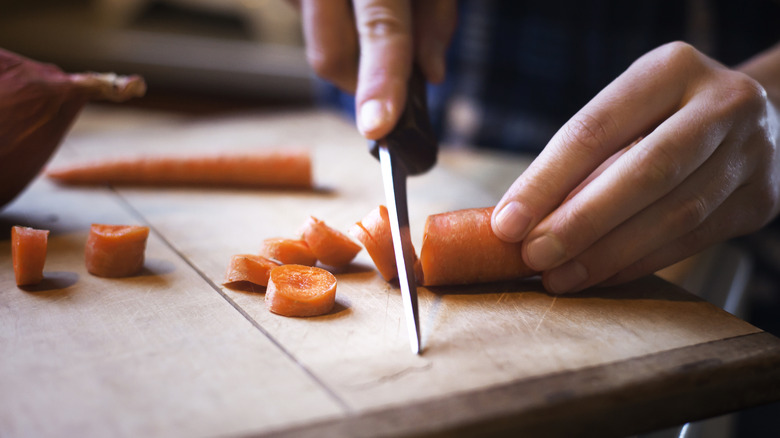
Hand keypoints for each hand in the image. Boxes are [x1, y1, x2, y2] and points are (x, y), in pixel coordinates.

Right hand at [295, 0, 456, 138]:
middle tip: (387, 78)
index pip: (381, 27)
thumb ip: (436, 15)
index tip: (377, 126)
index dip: (381, 80)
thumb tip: (432, 75)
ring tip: (364, 7)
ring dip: (346, 47)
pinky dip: (329, 22)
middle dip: (360, 83)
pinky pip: (305, 20)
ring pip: (317, 45)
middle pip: (330, 58)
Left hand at [491, 41, 779, 293]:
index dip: (547, 181)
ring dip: (607, 253)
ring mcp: (751, 152)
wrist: (754, 120)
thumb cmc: (662, 117)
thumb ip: (581, 160)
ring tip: (558, 276)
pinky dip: (638, 263)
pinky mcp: (761, 200)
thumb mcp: (626, 113)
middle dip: (581, 222)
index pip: (597, 129)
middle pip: (646, 172)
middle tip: (534, 255)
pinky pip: (692, 241)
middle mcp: (722, 104)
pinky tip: (599, 276)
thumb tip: (519, 221)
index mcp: (672, 69)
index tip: (507, 223)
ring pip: (675, 214)